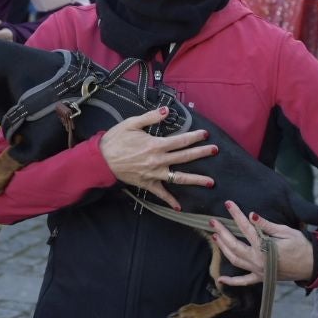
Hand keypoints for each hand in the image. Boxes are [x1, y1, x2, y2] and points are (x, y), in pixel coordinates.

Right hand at [97, 106, 215, 209]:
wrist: (101, 160)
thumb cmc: (115, 140)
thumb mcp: (131, 123)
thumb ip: (151, 117)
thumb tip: (166, 110)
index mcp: (156, 144)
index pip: (181, 140)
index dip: (195, 137)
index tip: (205, 134)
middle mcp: (159, 160)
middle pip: (185, 157)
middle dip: (202, 154)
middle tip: (215, 151)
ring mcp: (154, 174)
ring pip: (179, 178)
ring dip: (196, 180)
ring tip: (211, 182)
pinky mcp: (147, 184)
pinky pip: (161, 193)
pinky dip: (170, 201)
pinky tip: (180, 207)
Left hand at [212, 200, 314, 283]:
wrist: (312, 265)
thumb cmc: (301, 246)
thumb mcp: (286, 232)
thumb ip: (267, 225)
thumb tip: (252, 215)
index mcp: (265, 248)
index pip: (246, 228)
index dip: (236, 215)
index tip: (228, 204)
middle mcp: (258, 261)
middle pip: (234, 246)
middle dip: (222, 232)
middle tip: (213, 221)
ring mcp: (258, 271)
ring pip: (235, 260)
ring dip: (223, 249)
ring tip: (215, 236)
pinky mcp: (262, 278)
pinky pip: (244, 281)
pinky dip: (232, 282)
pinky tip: (220, 279)